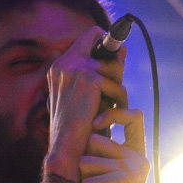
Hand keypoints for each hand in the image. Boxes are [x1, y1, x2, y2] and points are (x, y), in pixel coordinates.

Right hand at [46, 28, 127, 160]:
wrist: (64, 145)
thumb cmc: (73, 125)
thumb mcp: (79, 96)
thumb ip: (96, 73)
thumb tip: (124, 49)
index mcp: (59, 66)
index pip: (89, 37)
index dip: (106, 46)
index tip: (115, 61)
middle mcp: (65, 62)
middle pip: (105, 45)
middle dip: (115, 66)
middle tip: (114, 86)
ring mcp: (77, 68)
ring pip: (115, 66)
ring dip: (118, 86)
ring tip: (111, 104)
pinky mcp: (91, 79)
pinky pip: (117, 85)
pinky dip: (118, 101)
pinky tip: (110, 114)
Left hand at [80, 105, 149, 182]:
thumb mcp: (105, 171)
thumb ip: (102, 149)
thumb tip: (87, 124)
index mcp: (137, 153)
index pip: (135, 116)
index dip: (113, 113)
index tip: (97, 124)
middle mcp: (139, 159)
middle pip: (95, 140)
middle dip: (86, 161)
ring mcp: (133, 170)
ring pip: (87, 160)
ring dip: (85, 179)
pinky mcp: (123, 182)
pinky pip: (87, 179)